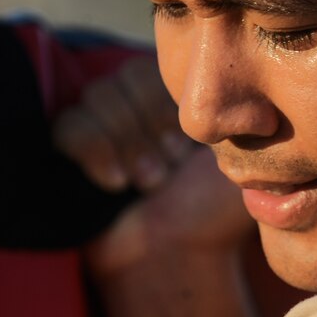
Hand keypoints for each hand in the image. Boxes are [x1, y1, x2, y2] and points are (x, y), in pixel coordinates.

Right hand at [52, 55, 254, 273]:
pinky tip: (117, 183)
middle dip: (150, 123)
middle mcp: (142, 97)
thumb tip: (247, 78)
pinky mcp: (73, 143)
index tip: (186, 150)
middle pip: (127, 73)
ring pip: (97, 94)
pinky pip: (69, 125)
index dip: (172, 104)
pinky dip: (95, 150)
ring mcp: (105, 119)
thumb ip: (244, 114)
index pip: (164, 62)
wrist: (179, 254)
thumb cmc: (215, 208)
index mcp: (182, 91)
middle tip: (170, 166)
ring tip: (151, 181)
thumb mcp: (245, 157)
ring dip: (128, 140)